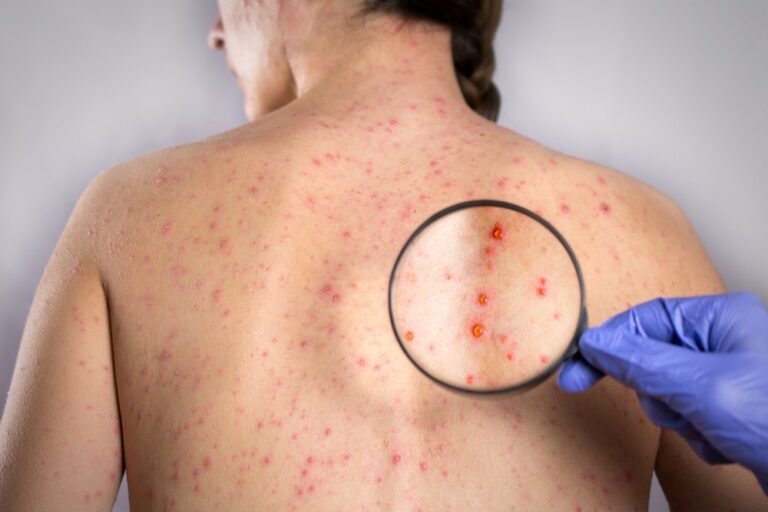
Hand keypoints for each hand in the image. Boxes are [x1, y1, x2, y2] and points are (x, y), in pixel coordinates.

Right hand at [557, 292, 767, 492]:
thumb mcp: (700, 387)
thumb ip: (640, 361)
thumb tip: (596, 343)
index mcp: (722, 318)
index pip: (645, 319)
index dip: (608, 345)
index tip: (576, 371)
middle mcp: (726, 341)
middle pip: (653, 357)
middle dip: (660, 392)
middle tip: (680, 408)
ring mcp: (731, 376)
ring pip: (668, 392)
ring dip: (682, 417)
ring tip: (714, 428)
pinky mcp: (733, 409)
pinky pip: (689, 416)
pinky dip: (700, 434)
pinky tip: (729, 442)